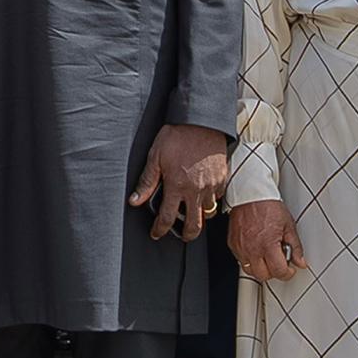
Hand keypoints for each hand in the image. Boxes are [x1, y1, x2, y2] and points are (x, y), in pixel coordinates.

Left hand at [130, 123, 230, 242]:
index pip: (168, 218)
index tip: (156, 233)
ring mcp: (212, 185)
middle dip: (186, 235)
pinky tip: (203, 195)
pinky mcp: (222, 178)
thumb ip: (147, 182)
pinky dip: (210, 200)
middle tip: (180, 234)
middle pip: (194, 225)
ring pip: (208, 212)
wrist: (203, 121)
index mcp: (177, 186)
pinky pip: (218, 197)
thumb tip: (135, 201)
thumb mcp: (155, 156)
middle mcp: (196, 190)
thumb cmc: (178, 136)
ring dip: (199, 216)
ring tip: (192, 212)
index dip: (160, 229)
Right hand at [226, 198, 305, 283]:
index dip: (287, 273)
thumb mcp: (289, 225)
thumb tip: (300, 262)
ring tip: (267, 256)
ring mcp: (241, 248)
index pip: (278, 272)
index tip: (290, 269)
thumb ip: (295, 247)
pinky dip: (250, 260)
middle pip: (263, 276)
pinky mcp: (233, 244)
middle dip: (273, 272)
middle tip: (279, 262)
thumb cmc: (268, 206)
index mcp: (268, 244)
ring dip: (260, 268)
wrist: (250, 194)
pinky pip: (241, 261)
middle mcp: (252, 249)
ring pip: (250, 271)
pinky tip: (257, 249)